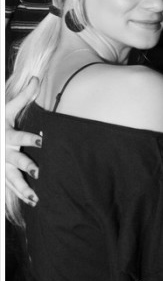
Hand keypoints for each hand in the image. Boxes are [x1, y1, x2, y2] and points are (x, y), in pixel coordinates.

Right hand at [5, 78, 41, 205]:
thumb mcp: (7, 108)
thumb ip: (23, 96)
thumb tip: (37, 77)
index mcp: (6, 135)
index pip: (19, 137)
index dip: (29, 139)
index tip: (41, 141)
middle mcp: (4, 152)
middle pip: (16, 161)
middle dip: (26, 166)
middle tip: (39, 172)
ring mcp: (2, 165)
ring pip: (12, 179)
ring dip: (24, 189)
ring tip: (36, 198)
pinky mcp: (2, 174)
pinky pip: (11, 187)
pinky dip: (21, 195)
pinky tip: (33, 203)